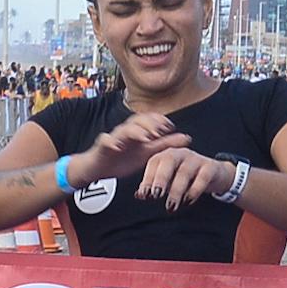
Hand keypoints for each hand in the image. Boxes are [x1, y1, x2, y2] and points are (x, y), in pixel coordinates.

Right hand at [69, 113, 190, 184]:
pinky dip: (112, 142)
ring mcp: (114, 137)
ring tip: (145, 138)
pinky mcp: (103, 146)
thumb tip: (187, 138)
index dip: (160, 120)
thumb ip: (165, 144)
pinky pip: (106, 140)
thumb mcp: (147, 152)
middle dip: (149, 124)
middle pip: (137, 119)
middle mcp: (126, 131)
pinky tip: (118, 146)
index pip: (150, 118)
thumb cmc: (123, 159)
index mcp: (138, 131)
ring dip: (136, 132)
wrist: (99, 169)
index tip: (170, 127)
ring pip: (124, 129)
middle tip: (159, 133)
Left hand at [136, 148, 235, 209]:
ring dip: (176, 190)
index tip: (144, 195)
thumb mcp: (169, 180)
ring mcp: (196, 159)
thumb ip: (153, 187)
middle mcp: (180, 154)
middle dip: (161, 179)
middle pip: (169, 162)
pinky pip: (202, 178)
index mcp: (167, 155)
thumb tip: (139, 195)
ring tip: (171, 206)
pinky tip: (188, 201)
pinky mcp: (210, 167)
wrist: (215, 173)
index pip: (154, 163)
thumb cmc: (187, 176)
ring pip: (184, 172)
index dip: (148, 179)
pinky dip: (194, 190)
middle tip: (156, 196)